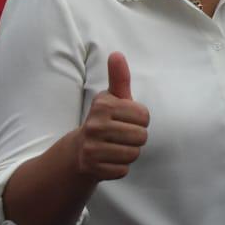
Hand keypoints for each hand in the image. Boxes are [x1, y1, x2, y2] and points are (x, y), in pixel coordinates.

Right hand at [74, 53, 148, 181]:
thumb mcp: (112, 97)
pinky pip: (123, 170)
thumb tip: (117, 54)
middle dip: (136, 138)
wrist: (80, 150)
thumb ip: (119, 77)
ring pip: (134, 154)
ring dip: (129, 153)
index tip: (126, 119)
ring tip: (116, 147)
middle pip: (141, 136)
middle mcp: (95, 125)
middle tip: (121, 135)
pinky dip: (120, 167)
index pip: (144, 116)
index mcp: (103, 106)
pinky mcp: (93, 168)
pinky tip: (109, 160)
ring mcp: (92, 148)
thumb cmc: (105, 119)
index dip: (140, 120)